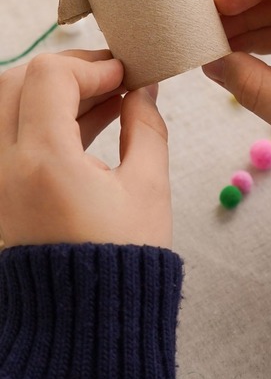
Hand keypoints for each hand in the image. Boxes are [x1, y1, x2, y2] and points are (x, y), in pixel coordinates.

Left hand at [0, 51, 171, 247]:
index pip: (51, 77)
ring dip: (54, 91)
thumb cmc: (123, 255)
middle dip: (69, 70)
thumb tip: (145, 89)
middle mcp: (4, 165)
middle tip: (113, 78)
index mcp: (44, 162)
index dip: (94, 67)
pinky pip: (12, 133)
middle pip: (17, 80)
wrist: (89, 312)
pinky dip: (44, 116)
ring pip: (7, 103)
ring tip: (106, 98)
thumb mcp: (148, 187)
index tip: (128, 75)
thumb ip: (147, 128)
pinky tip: (89, 119)